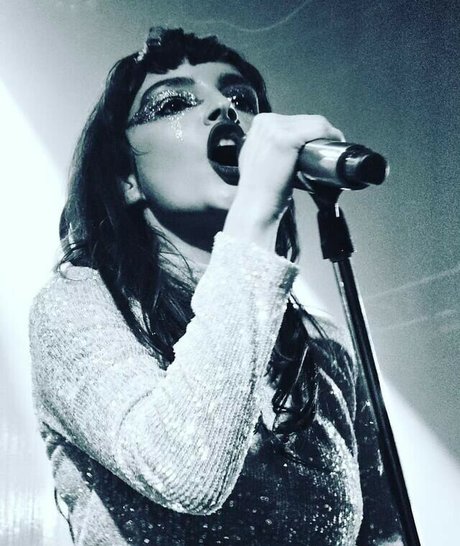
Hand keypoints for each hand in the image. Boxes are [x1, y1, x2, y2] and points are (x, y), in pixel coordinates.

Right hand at [224, 113, 343, 247]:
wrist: (255, 205)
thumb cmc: (260, 190)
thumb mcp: (258, 159)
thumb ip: (267, 149)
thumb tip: (284, 150)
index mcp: (259, 124)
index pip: (293, 120)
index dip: (310, 130)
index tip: (319, 144)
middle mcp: (265, 122)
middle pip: (304, 119)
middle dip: (319, 132)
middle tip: (329, 149)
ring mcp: (274, 129)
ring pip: (313, 122)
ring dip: (328, 133)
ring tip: (334, 148)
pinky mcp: (286, 138)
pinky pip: (317, 129)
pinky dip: (330, 133)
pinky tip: (336, 141)